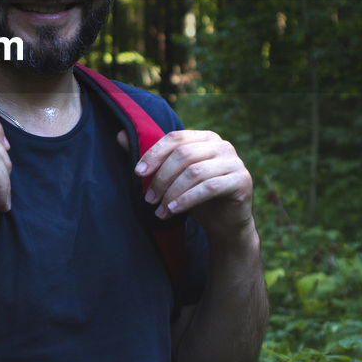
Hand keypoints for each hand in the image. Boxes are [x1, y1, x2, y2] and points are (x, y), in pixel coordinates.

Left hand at [131, 130, 253, 242]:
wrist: (226, 225)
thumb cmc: (197, 198)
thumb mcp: (172, 178)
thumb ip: (151, 158)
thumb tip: (119, 136)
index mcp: (205, 138)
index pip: (175, 138)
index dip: (154, 154)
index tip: (137, 173)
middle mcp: (222, 145)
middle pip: (184, 155)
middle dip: (161, 178)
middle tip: (148, 199)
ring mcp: (235, 162)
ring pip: (194, 172)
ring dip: (172, 192)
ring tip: (159, 210)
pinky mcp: (242, 181)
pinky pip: (209, 187)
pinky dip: (187, 199)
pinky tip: (174, 210)